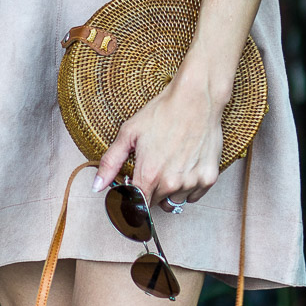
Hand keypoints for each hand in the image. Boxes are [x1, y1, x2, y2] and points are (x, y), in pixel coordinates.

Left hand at [94, 65, 223, 211]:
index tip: (133, 186)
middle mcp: (171, 183)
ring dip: (169, 191)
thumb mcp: (129, 133)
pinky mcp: (209, 178)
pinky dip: (187, 188)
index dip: (132, 198)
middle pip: (154, 204)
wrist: (196, 99)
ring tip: (170, 166)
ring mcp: (192, 182)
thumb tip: (97, 186)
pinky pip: (193, 196)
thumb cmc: (163, 112)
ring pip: (174, 202)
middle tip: (152, 168)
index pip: (136, 206)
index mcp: (149, 175)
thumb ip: (111, 163)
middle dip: (149, 191)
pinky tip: (184, 167)